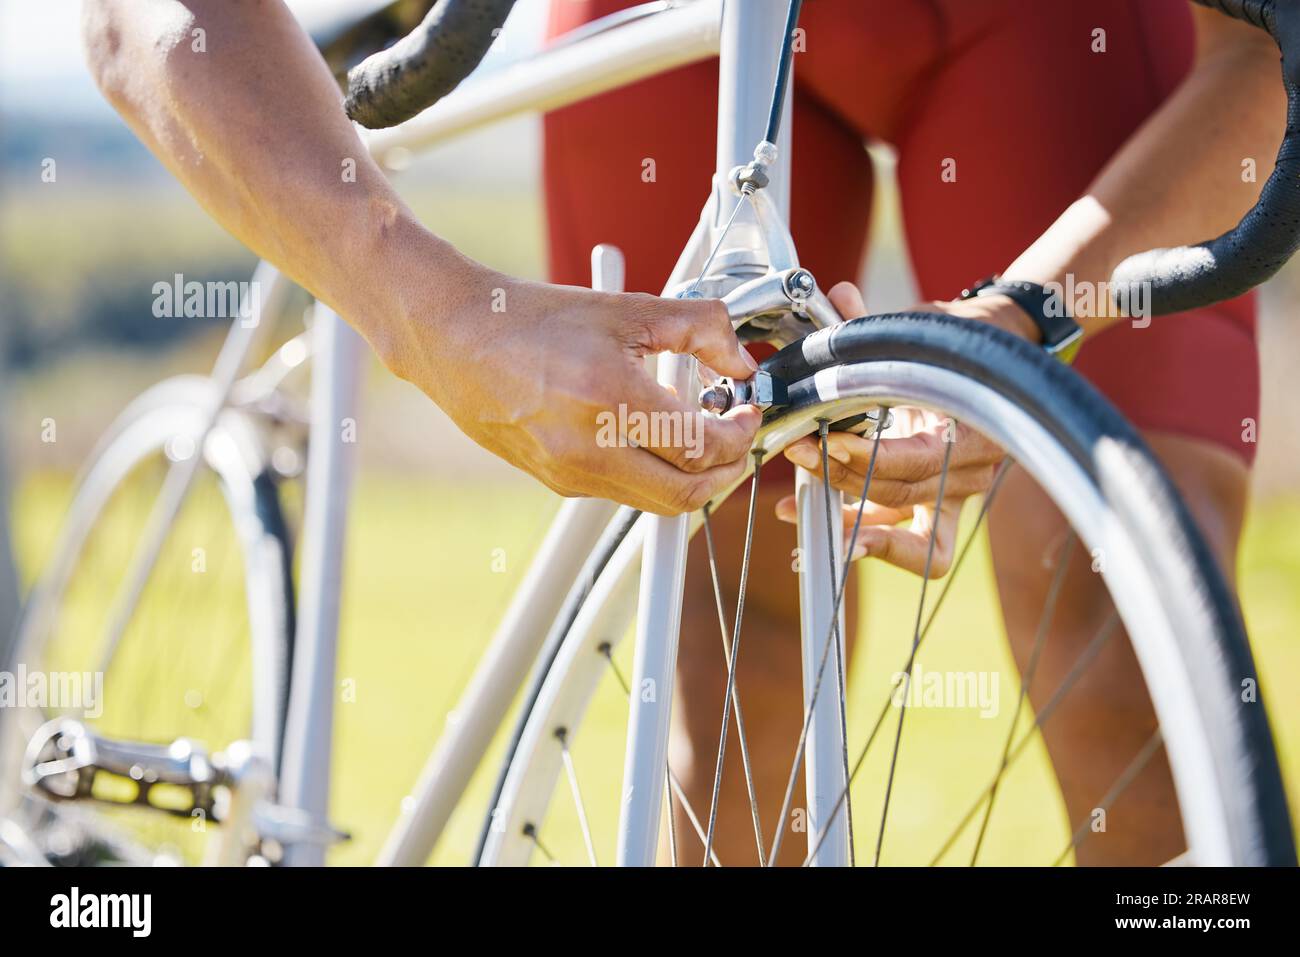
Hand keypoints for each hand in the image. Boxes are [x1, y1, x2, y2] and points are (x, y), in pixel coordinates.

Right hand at [384, 257, 762, 515]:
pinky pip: (621, 492)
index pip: (702, 447)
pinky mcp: (556, 483)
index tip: (747, 413)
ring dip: (691, 478)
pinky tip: (653, 438)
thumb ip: (699, 328)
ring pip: (655, 501)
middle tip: (738, 439)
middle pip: (687, 493)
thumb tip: (741, 362)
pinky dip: (651, 474)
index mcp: (611, 398)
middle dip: (728, 471)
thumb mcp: (628, 308)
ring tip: (700, 437)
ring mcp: (570, 473)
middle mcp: (589, 447)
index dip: (740, 435)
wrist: (457, 339)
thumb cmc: (534, 319)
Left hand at [774, 283, 1016, 576]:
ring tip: (792, 507)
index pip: (916, 463)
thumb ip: (874, 325)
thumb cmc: (954, 344)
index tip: (825, 442)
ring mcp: (954, 495)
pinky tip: (804, 520)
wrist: (992, 355)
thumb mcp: (918, 334)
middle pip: (901, 497)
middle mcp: (969, 474)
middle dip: (843, 478)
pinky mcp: (934, 505)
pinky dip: (852, 530)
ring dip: (843, 519)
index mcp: (975, 432)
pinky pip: (896, 533)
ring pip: (899, 526)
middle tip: (799, 453)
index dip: (867, 458)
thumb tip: (839, 298)